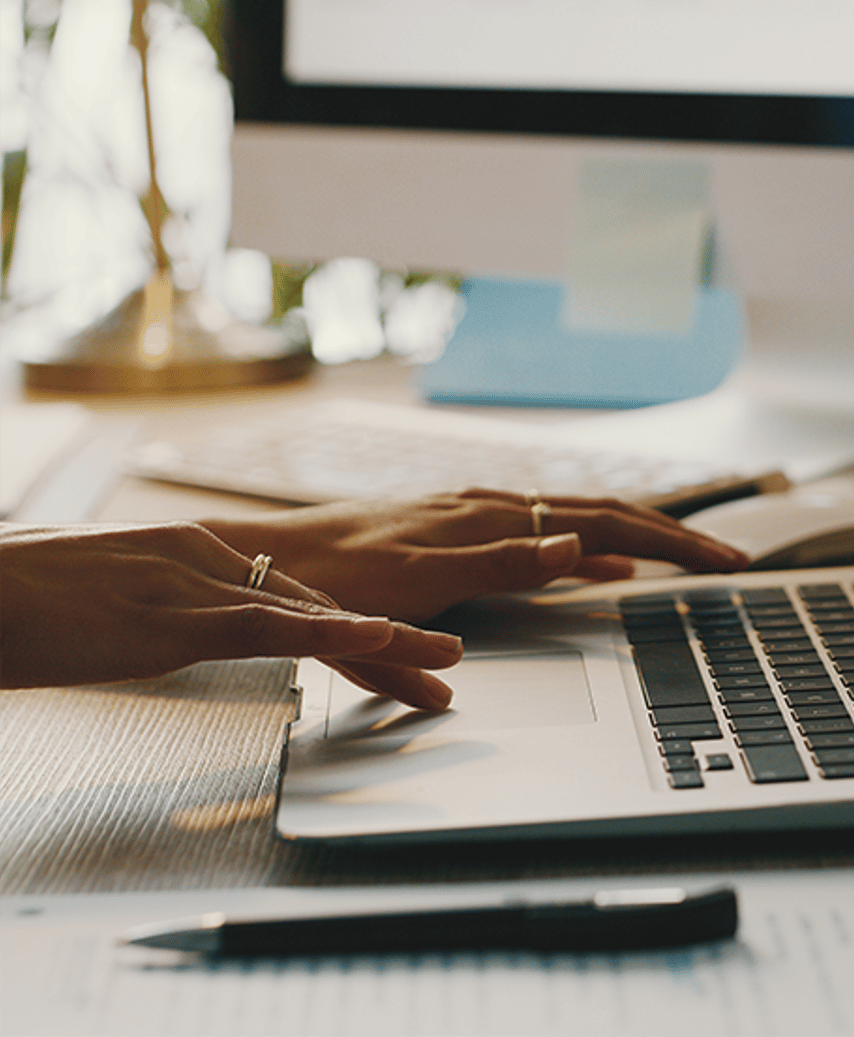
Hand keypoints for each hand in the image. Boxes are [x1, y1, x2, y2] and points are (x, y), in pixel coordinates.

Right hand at [0, 522, 460, 708]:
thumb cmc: (13, 600)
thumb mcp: (97, 606)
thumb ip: (144, 613)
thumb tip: (153, 629)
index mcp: (185, 555)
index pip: (287, 593)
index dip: (348, 623)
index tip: (396, 643)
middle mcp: (201, 561)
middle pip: (318, 603)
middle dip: (390, 636)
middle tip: (447, 660)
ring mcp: (190, 586)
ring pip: (314, 612)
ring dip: (389, 640)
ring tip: (448, 661)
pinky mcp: (170, 618)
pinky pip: (267, 626)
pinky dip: (329, 631)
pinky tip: (376, 635)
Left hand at [201, 489, 750, 624]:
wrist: (274, 564)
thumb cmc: (340, 576)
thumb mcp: (424, 576)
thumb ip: (506, 563)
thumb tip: (583, 547)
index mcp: (498, 514)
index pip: (612, 523)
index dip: (675, 543)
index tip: (727, 564)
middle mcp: (496, 506)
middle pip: (608, 515)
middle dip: (675, 537)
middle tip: (731, 561)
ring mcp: (483, 517)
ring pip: (582, 523)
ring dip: (640, 539)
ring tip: (686, 558)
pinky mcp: (466, 534)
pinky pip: (549, 538)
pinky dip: (592, 551)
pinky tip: (601, 567)